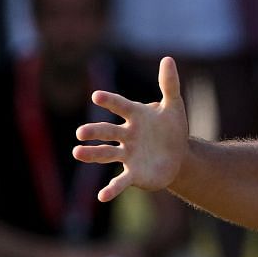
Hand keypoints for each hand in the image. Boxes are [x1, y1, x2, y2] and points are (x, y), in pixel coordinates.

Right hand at [73, 57, 190, 203]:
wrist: (180, 156)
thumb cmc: (172, 129)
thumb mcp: (174, 108)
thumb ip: (169, 85)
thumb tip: (168, 59)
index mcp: (135, 117)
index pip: (120, 106)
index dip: (110, 102)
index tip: (98, 96)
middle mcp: (126, 135)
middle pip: (107, 131)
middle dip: (94, 132)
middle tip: (81, 133)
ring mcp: (127, 155)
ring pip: (106, 154)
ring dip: (92, 154)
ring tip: (77, 152)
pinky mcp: (133, 174)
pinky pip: (120, 182)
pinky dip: (111, 189)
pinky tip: (101, 197)